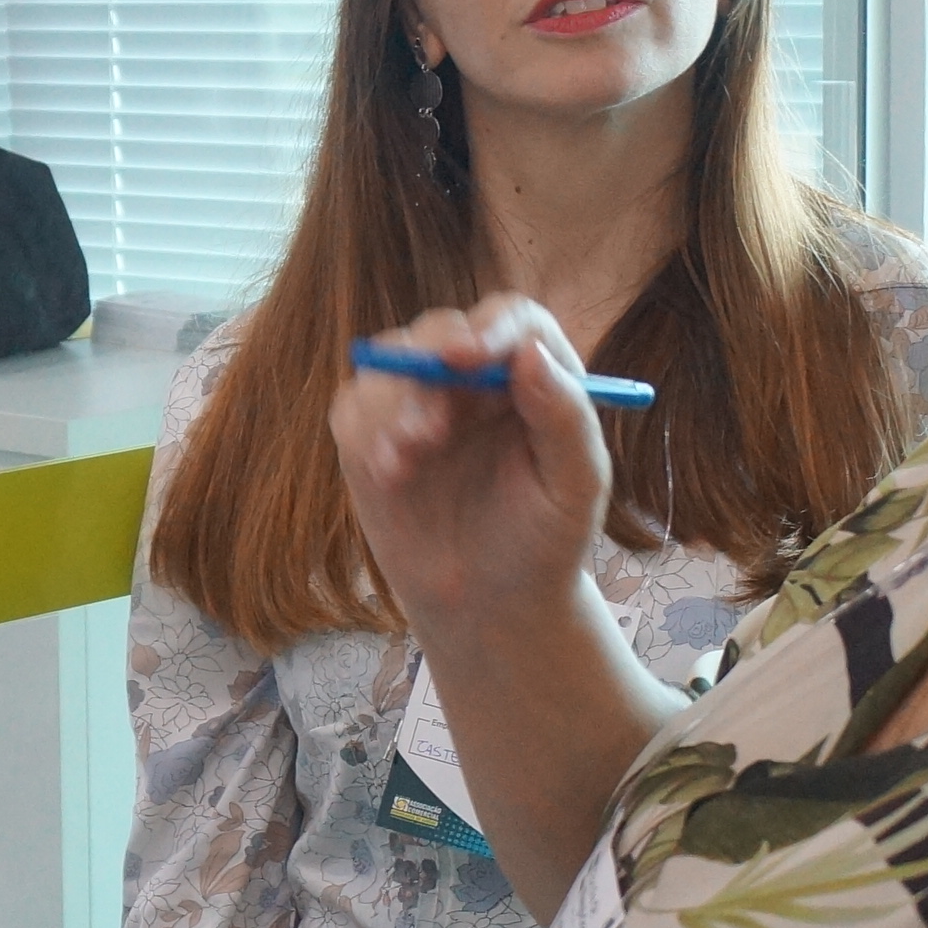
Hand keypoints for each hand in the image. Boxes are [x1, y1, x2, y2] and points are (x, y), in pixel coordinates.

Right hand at [327, 295, 611, 640]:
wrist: (489, 606)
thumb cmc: (544, 545)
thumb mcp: (575, 487)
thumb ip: (565, 418)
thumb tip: (529, 353)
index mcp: (531, 379)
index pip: (510, 320)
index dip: (489, 328)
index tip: (469, 357)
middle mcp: (472, 380)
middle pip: (439, 331)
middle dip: (427, 367)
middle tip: (430, 427)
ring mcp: (417, 403)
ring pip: (388, 363)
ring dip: (391, 406)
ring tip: (407, 463)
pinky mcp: (371, 435)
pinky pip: (352, 405)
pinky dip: (364, 433)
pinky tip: (390, 476)